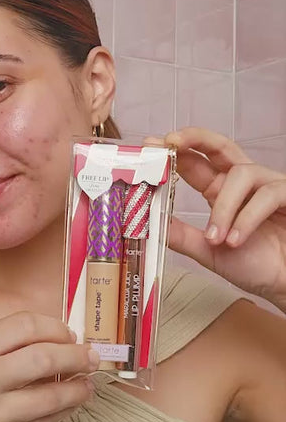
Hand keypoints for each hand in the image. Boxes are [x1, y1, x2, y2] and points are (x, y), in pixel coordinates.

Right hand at [0, 312, 97, 421]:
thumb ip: (2, 350)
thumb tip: (57, 343)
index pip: (24, 326)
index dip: (54, 327)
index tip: (68, 334)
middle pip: (44, 358)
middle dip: (77, 355)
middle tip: (91, 356)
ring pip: (52, 395)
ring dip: (79, 388)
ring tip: (87, 384)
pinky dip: (64, 411)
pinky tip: (69, 405)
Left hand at [147, 127, 285, 310]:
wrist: (283, 283)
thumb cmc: (255, 265)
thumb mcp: (208, 251)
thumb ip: (181, 236)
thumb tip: (148, 223)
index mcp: (221, 190)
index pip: (195, 163)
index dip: (174, 151)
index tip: (150, 144)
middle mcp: (243, 182)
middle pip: (220, 146)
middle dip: (194, 138)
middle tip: (170, 141)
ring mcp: (268, 185)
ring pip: (240, 176)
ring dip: (224, 209)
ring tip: (217, 239)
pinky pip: (267, 195)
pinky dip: (246, 219)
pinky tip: (236, 241)